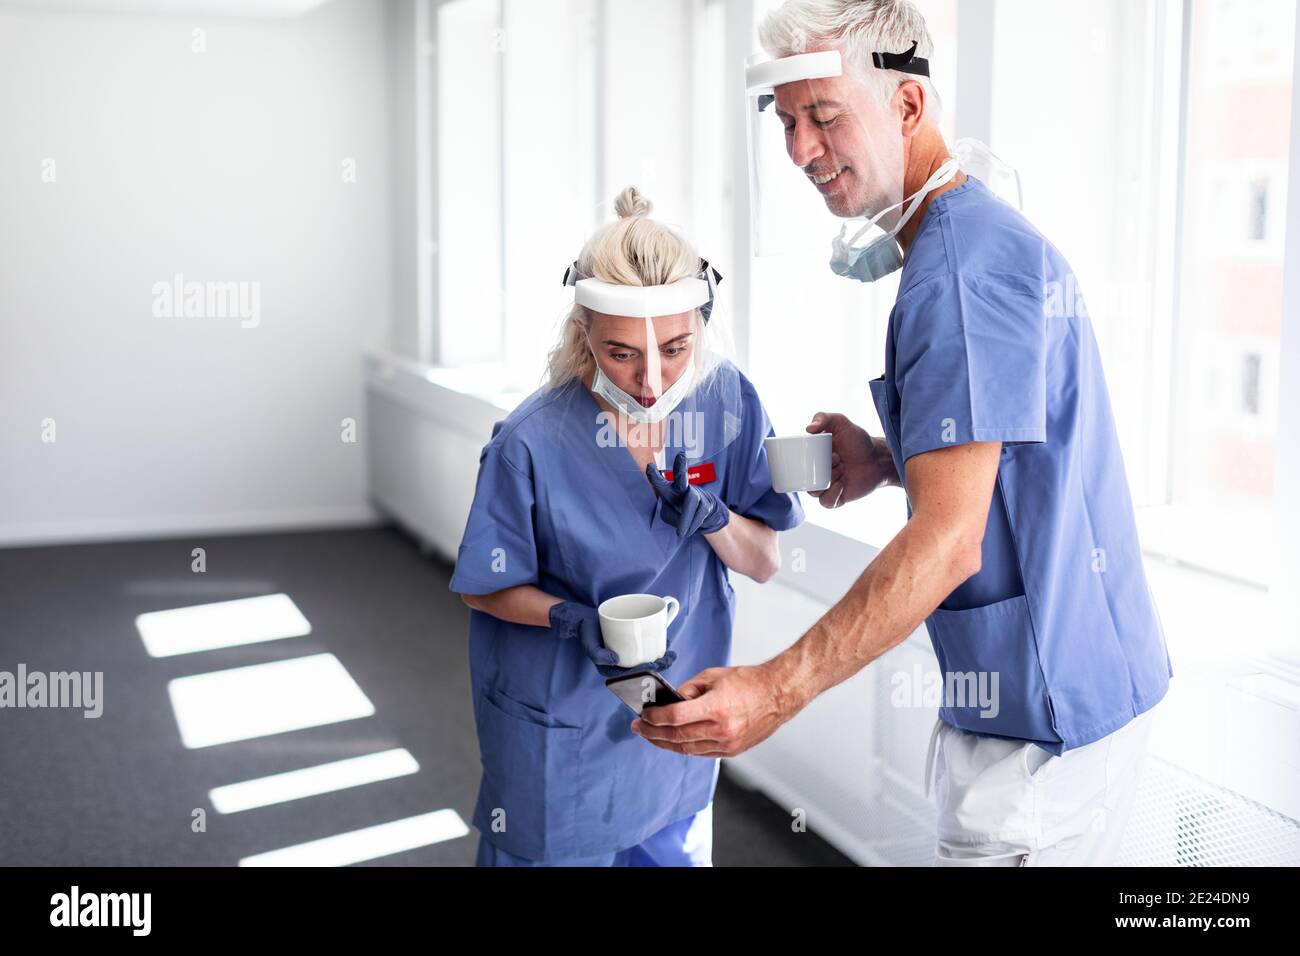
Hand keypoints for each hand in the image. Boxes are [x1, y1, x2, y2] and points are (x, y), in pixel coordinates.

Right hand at [548, 600, 677, 678]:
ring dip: (660, 658)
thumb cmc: (587, 633)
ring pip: (645, 658)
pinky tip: (665, 643)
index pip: (632, 674)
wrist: (584, 619)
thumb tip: (616, 659)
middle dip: (658, 666)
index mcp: (612, 669)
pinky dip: (655, 646)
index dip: (646, 672)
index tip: (656, 665)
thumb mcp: (589, 645)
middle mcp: (621, 663)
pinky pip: (643, 647)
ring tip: (672, 654)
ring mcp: (626, 652)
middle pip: (642, 668)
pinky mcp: (630, 642)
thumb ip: (598, 655)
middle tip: (670, 658)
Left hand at [629, 663, 792, 756]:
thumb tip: (669, 701)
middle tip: (639, 728)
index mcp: (716, 707)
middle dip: (653, 733)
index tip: (644, 715)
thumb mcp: (713, 676)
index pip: (675, 717)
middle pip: (677, 736)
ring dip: (666, 744)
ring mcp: (728, 743)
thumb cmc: (749, 682)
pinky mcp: (733, 750)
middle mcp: (722, 729)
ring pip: (687, 749)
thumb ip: (688, 690)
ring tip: (651, 736)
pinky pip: (702, 753)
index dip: (655, 718)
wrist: (778, 694)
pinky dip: (685, 748)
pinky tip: (674, 742)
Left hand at [646, 451, 730, 537]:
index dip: (654, 475)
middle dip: (681, 466)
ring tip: (681, 534)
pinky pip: (699, 514)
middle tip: (681, 455)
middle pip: (682, 476)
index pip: (660, 482)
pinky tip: (687, 532)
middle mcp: (682, 489)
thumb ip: (670, 513)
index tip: (649, 466)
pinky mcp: (706, 503)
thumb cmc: (680, 512)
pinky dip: (692, 525)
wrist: (704, 516)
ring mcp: (696, 494)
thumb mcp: (669, 514)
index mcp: (668, 491)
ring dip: (686, 518)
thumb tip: (678, 512)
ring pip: (692, 502)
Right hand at [805, 412, 892, 508]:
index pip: (796, 463)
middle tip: (838, 459)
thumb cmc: (858, 440)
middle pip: (803, 479)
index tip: (821, 452)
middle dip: (819, 470)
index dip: (803, 460)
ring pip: (813, 491)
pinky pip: (825, 502)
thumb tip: (808, 428)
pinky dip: (832, 494)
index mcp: (812, 457)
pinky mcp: (836, 498)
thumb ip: (823, 417)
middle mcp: (816, 473)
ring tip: (842, 470)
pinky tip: (842, 484)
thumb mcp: (841, 422)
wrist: (878, 458)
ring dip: (827, 481)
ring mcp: (825, 486)